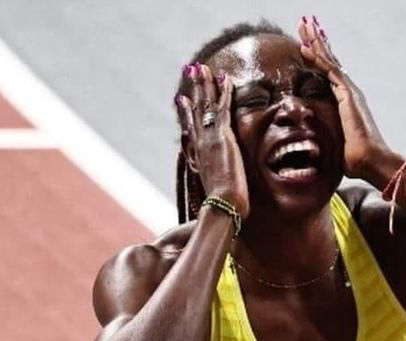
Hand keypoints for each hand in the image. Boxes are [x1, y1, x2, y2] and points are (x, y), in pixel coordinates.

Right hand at [177, 64, 249, 217]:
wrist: (223, 207)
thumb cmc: (221, 208)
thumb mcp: (214, 195)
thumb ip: (214, 189)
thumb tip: (214, 200)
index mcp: (198, 157)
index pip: (191, 130)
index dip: (187, 113)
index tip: (181, 100)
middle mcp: (201, 144)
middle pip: (196, 112)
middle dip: (195, 90)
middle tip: (191, 71)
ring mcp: (210, 139)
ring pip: (206, 105)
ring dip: (204, 84)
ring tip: (202, 67)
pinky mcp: (223, 137)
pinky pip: (223, 108)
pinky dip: (223, 92)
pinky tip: (224, 78)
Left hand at [297, 16, 400, 185]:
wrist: (372, 162)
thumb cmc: (356, 161)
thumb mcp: (337, 146)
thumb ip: (328, 139)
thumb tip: (317, 152)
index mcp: (346, 103)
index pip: (330, 75)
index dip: (319, 59)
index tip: (307, 46)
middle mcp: (349, 93)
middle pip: (330, 62)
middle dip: (317, 42)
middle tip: (305, 24)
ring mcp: (350, 92)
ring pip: (329, 61)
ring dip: (316, 42)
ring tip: (305, 24)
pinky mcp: (348, 95)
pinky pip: (329, 71)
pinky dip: (317, 58)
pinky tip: (305, 47)